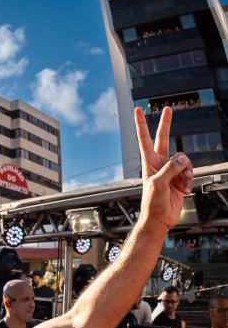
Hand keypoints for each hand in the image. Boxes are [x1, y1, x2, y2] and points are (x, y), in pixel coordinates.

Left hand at [135, 107, 192, 230]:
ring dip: (186, 171)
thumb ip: (170, 168)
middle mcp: (159, 163)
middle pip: (164, 139)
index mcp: (149, 162)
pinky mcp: (180, 178)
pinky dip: (189, 180)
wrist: (160, 218)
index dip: (142, 125)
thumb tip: (182, 158)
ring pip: (184, 159)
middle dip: (166, 124)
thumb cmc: (152, 203)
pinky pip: (190, 171)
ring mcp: (170, 170)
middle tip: (168, 108)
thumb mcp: (158, 184)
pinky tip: (184, 190)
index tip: (137, 110)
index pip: (144, 139)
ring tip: (181, 184)